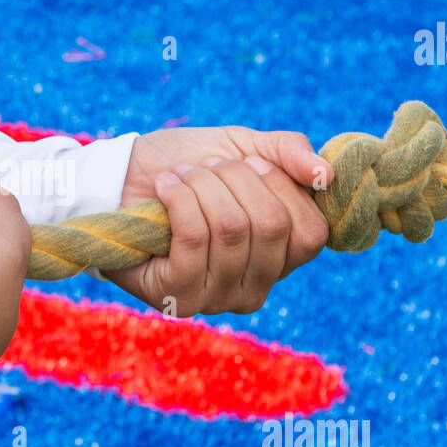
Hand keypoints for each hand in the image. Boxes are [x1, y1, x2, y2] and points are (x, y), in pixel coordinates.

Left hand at [106, 126, 333, 315]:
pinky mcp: (176, 297)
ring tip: (180, 177)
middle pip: (270, 226)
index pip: (310, 233)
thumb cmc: (186, 166)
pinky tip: (164, 188)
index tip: (246, 161)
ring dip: (201, 185)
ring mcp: (216, 299)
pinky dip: (179, 199)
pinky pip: (195, 238)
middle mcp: (254, 288)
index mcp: (279, 259)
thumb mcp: (243, 147)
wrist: (120, 178)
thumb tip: (326, 175)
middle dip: (234, 178)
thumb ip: (289, 154)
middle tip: (204, 167)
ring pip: (230, 228)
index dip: (280, 186)